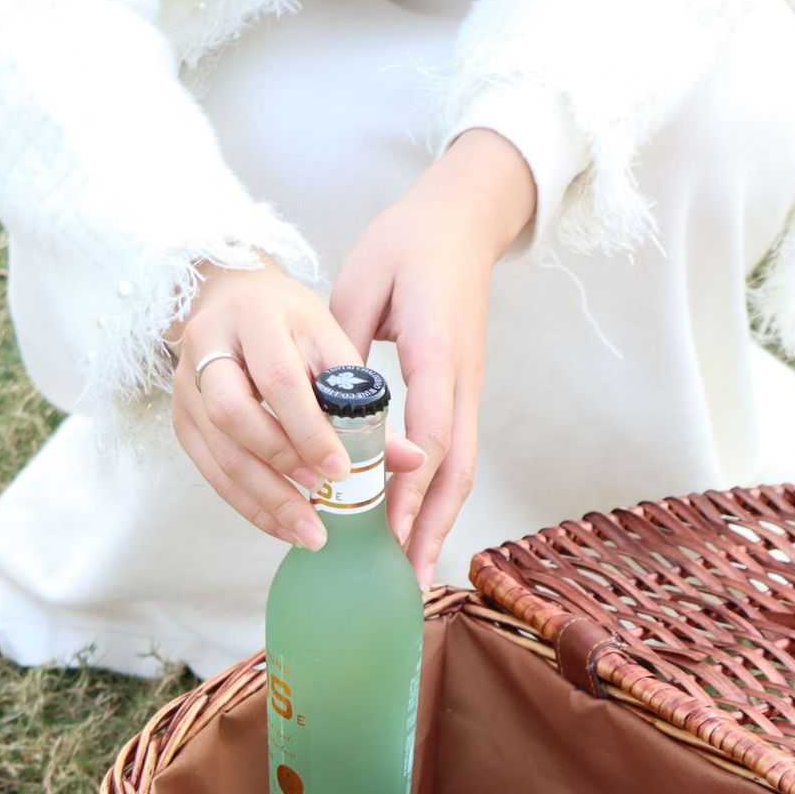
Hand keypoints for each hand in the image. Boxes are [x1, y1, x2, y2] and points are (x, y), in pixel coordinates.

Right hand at [167, 262, 422, 549]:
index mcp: (254, 315)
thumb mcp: (331, 343)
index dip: (308, 429)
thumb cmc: (289, 323)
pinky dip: (250, 504)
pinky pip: (212, 472)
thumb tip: (412, 460)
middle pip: (232, 414)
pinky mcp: (182, 420)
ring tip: (309, 532)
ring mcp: (186, 386)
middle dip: (280, 466)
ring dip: (266, 499)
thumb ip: (365, 400)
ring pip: (220, 452)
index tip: (341, 471)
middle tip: (321, 505)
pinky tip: (283, 526)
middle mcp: (208, 346)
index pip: (277, 378)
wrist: (232, 299)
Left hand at [330, 128, 535, 584]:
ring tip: (416, 570)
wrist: (464, 216)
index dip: (410, 488)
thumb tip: (325, 403)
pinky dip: (439, 497)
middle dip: (432, 526)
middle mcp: (461, 378)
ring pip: (461, 468)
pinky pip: (456, 455)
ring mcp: (469, 387)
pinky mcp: (464, 391)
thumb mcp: (364, 280)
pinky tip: (419, 526)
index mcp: (436, 350)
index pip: (428, 434)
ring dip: (439, 522)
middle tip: (410, 577)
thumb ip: (347, 346)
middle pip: (455, 469)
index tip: (390, 529)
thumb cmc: (409, 240)